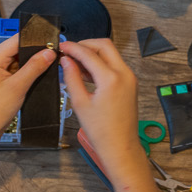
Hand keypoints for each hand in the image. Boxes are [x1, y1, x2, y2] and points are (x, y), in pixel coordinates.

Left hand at [0, 36, 58, 149]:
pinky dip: (26, 73)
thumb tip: (49, 52)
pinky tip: (33, 79)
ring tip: (43, 71)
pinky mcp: (0, 77)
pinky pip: (17, 68)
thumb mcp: (18, 86)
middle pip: (19, 48)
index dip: (36, 40)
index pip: (18, 39)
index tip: (52, 45)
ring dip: (31, 64)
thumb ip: (35, 67)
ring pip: (20, 58)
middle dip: (35, 53)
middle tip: (52, 59)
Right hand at [59, 39, 146, 184]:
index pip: (89, 53)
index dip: (72, 47)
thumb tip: (66, 61)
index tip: (61, 46)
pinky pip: (115, 65)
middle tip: (69, 51)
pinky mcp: (130, 83)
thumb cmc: (102, 132)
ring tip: (75, 63)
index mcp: (111, 79)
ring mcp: (129, 78)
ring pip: (111, 54)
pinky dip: (101, 64)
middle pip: (104, 46)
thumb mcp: (80, 103)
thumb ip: (72, 78)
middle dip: (85, 45)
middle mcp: (124, 74)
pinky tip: (86, 72)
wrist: (120, 147)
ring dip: (93, 54)